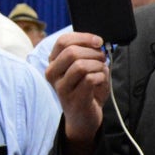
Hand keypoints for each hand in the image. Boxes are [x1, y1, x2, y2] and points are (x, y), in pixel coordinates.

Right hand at [44, 32, 109, 147]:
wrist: (84, 117)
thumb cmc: (85, 89)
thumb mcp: (83, 67)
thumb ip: (87, 53)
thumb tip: (96, 42)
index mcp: (54, 63)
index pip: (63, 41)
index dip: (84, 37)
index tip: (98, 42)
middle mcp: (53, 74)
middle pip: (72, 52)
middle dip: (93, 53)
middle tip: (102, 59)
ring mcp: (62, 88)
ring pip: (81, 65)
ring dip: (98, 65)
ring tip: (101, 70)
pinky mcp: (74, 99)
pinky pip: (90, 79)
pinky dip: (101, 77)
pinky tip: (100, 81)